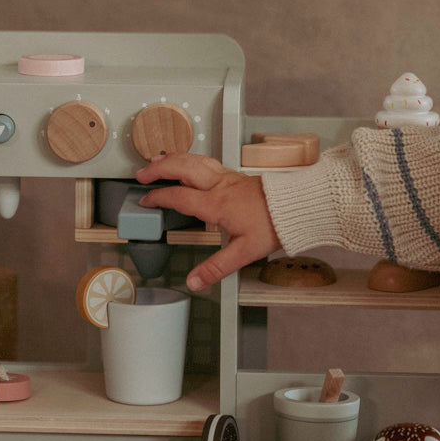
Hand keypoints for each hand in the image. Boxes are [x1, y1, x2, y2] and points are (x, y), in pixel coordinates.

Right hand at [135, 154, 279, 290]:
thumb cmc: (274, 225)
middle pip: (182, 167)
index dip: (158, 197)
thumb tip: (194, 282)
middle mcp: (219, 186)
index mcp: (216, 204)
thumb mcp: (244, 253)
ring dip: (173, 158)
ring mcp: (227, 177)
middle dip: (158, 168)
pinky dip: (190, 158)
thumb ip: (216, 267)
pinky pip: (206, 161)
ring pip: (194, 159)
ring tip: (158, 160)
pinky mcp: (236, 175)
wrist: (298, 206)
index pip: (179, 196)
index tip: (145, 201)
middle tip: (141, 173)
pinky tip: (189, 162)